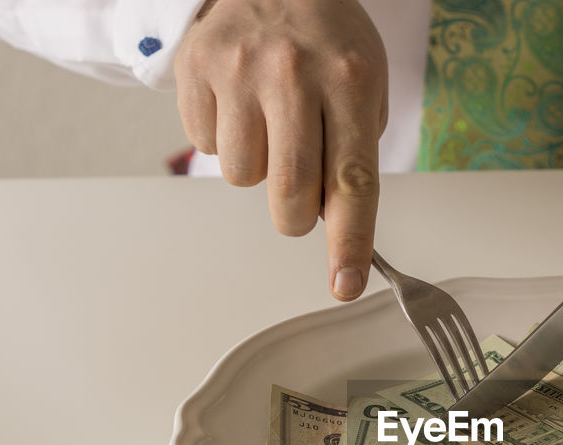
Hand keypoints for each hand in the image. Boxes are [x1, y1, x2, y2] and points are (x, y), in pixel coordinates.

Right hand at [175, 0, 387, 300]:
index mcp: (349, 81)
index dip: (349, 242)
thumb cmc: (328, 41)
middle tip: (301, 192)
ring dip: (259, 169)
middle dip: (296, 215)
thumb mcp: (366, 85)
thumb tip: (331, 221)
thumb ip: (353, 153)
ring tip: (270, 123)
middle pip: (291, 194)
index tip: (344, 285)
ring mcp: (239, 69)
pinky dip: (226, 139)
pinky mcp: (195, 67)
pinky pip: (208, 147)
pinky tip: (242, 104)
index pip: (352, 182)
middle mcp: (293, 74)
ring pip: (244, 177)